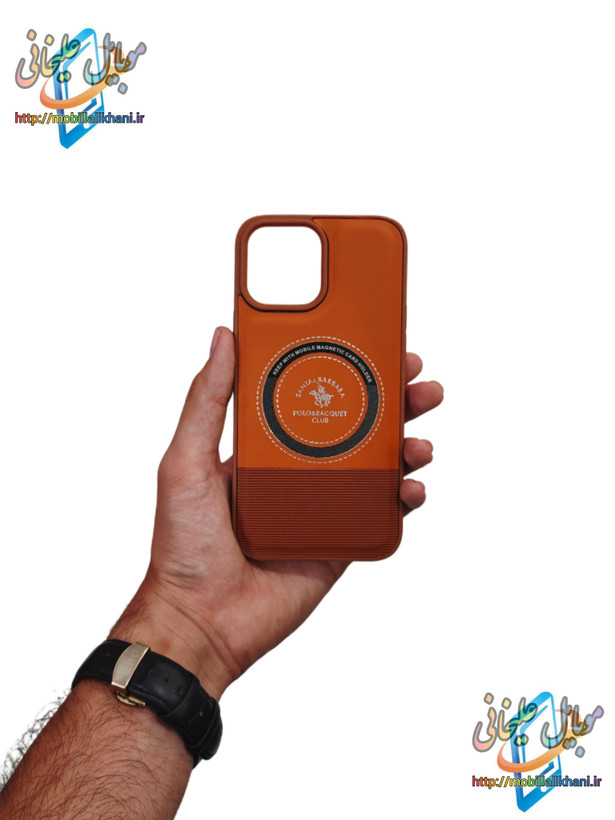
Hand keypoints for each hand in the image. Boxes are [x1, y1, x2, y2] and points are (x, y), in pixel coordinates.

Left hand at [111, 327, 442, 699]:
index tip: (375, 346)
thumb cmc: (184, 545)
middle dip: (394, 402)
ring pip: (377, 466)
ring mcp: (323, 506)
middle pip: (357, 426)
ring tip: (419, 440)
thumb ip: (206, 401)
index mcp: (264, 447)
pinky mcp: (341, 541)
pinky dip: (404, 498)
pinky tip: (412, 487)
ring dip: (407, 446)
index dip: (347, 371)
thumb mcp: (185, 462)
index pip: (313, 396)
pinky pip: (381, 513)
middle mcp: (298, 471)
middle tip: (419, 383)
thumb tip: (222, 337)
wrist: (202, 621)